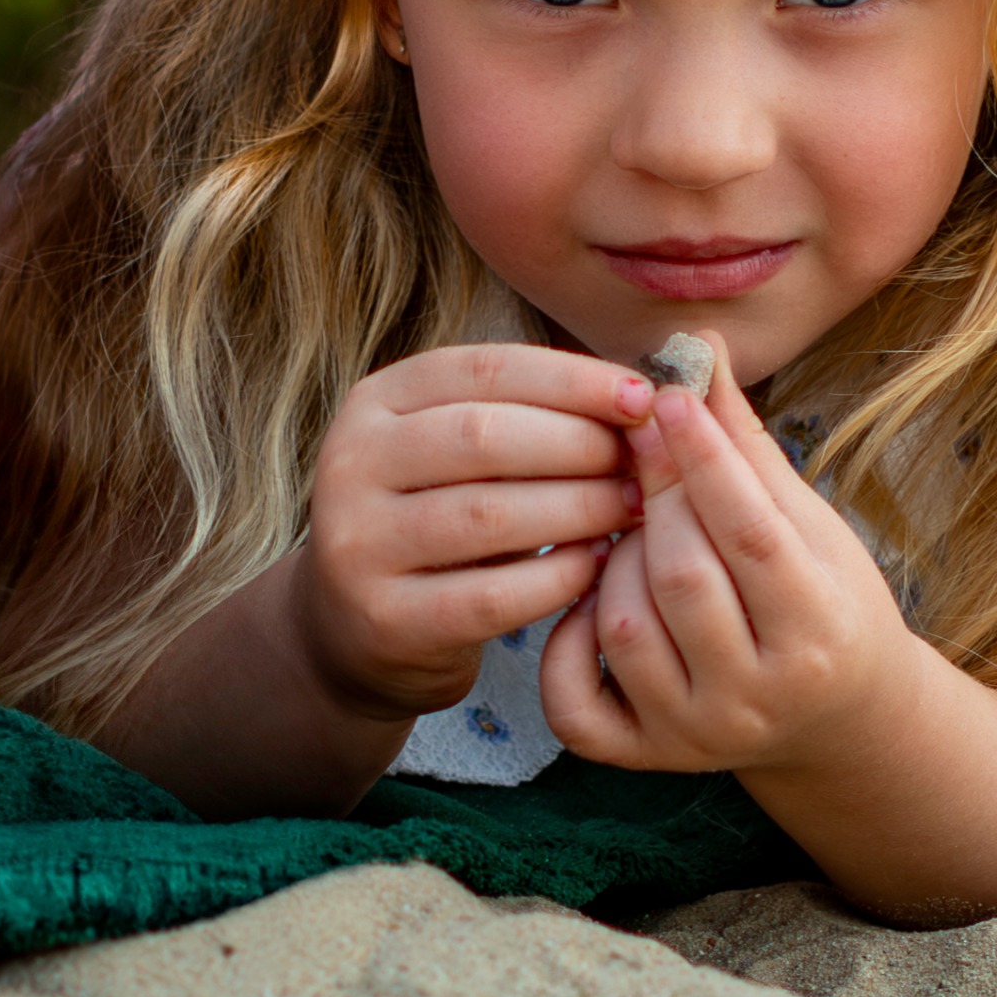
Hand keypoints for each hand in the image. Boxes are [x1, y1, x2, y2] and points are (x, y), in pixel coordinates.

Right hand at [291, 345, 651, 722]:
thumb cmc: (441, 515)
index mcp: (378, 400)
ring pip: (488, 515)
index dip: (573, 380)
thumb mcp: (462, 449)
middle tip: (645, 462)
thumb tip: (639, 396)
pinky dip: (556, 578)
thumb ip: (531, 414)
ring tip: (634, 508)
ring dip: (580, 508)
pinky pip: (489, 597)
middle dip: (581, 444)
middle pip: (484, 436)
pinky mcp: (383, 620)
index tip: (643, 398)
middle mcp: (352, 462)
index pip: (486, 368)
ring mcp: (358, 544)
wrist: (358, 628)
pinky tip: (598, 565)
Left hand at [539, 336, 919, 773]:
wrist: (835, 719)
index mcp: (819, 630)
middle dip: (656, 497)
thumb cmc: (822, 597)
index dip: (705, 458)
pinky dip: (566, 639)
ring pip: (624, 627)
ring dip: (617, 558)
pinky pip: (575, 701)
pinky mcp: (643, 758)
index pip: (749, 533)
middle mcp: (758, 698)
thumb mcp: (807, 521)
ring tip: (637, 527)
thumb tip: (697, 345)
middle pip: (682, 576)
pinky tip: (591, 596)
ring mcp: (695, 736)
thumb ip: (745, 442)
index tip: (670, 396)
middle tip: (641, 443)